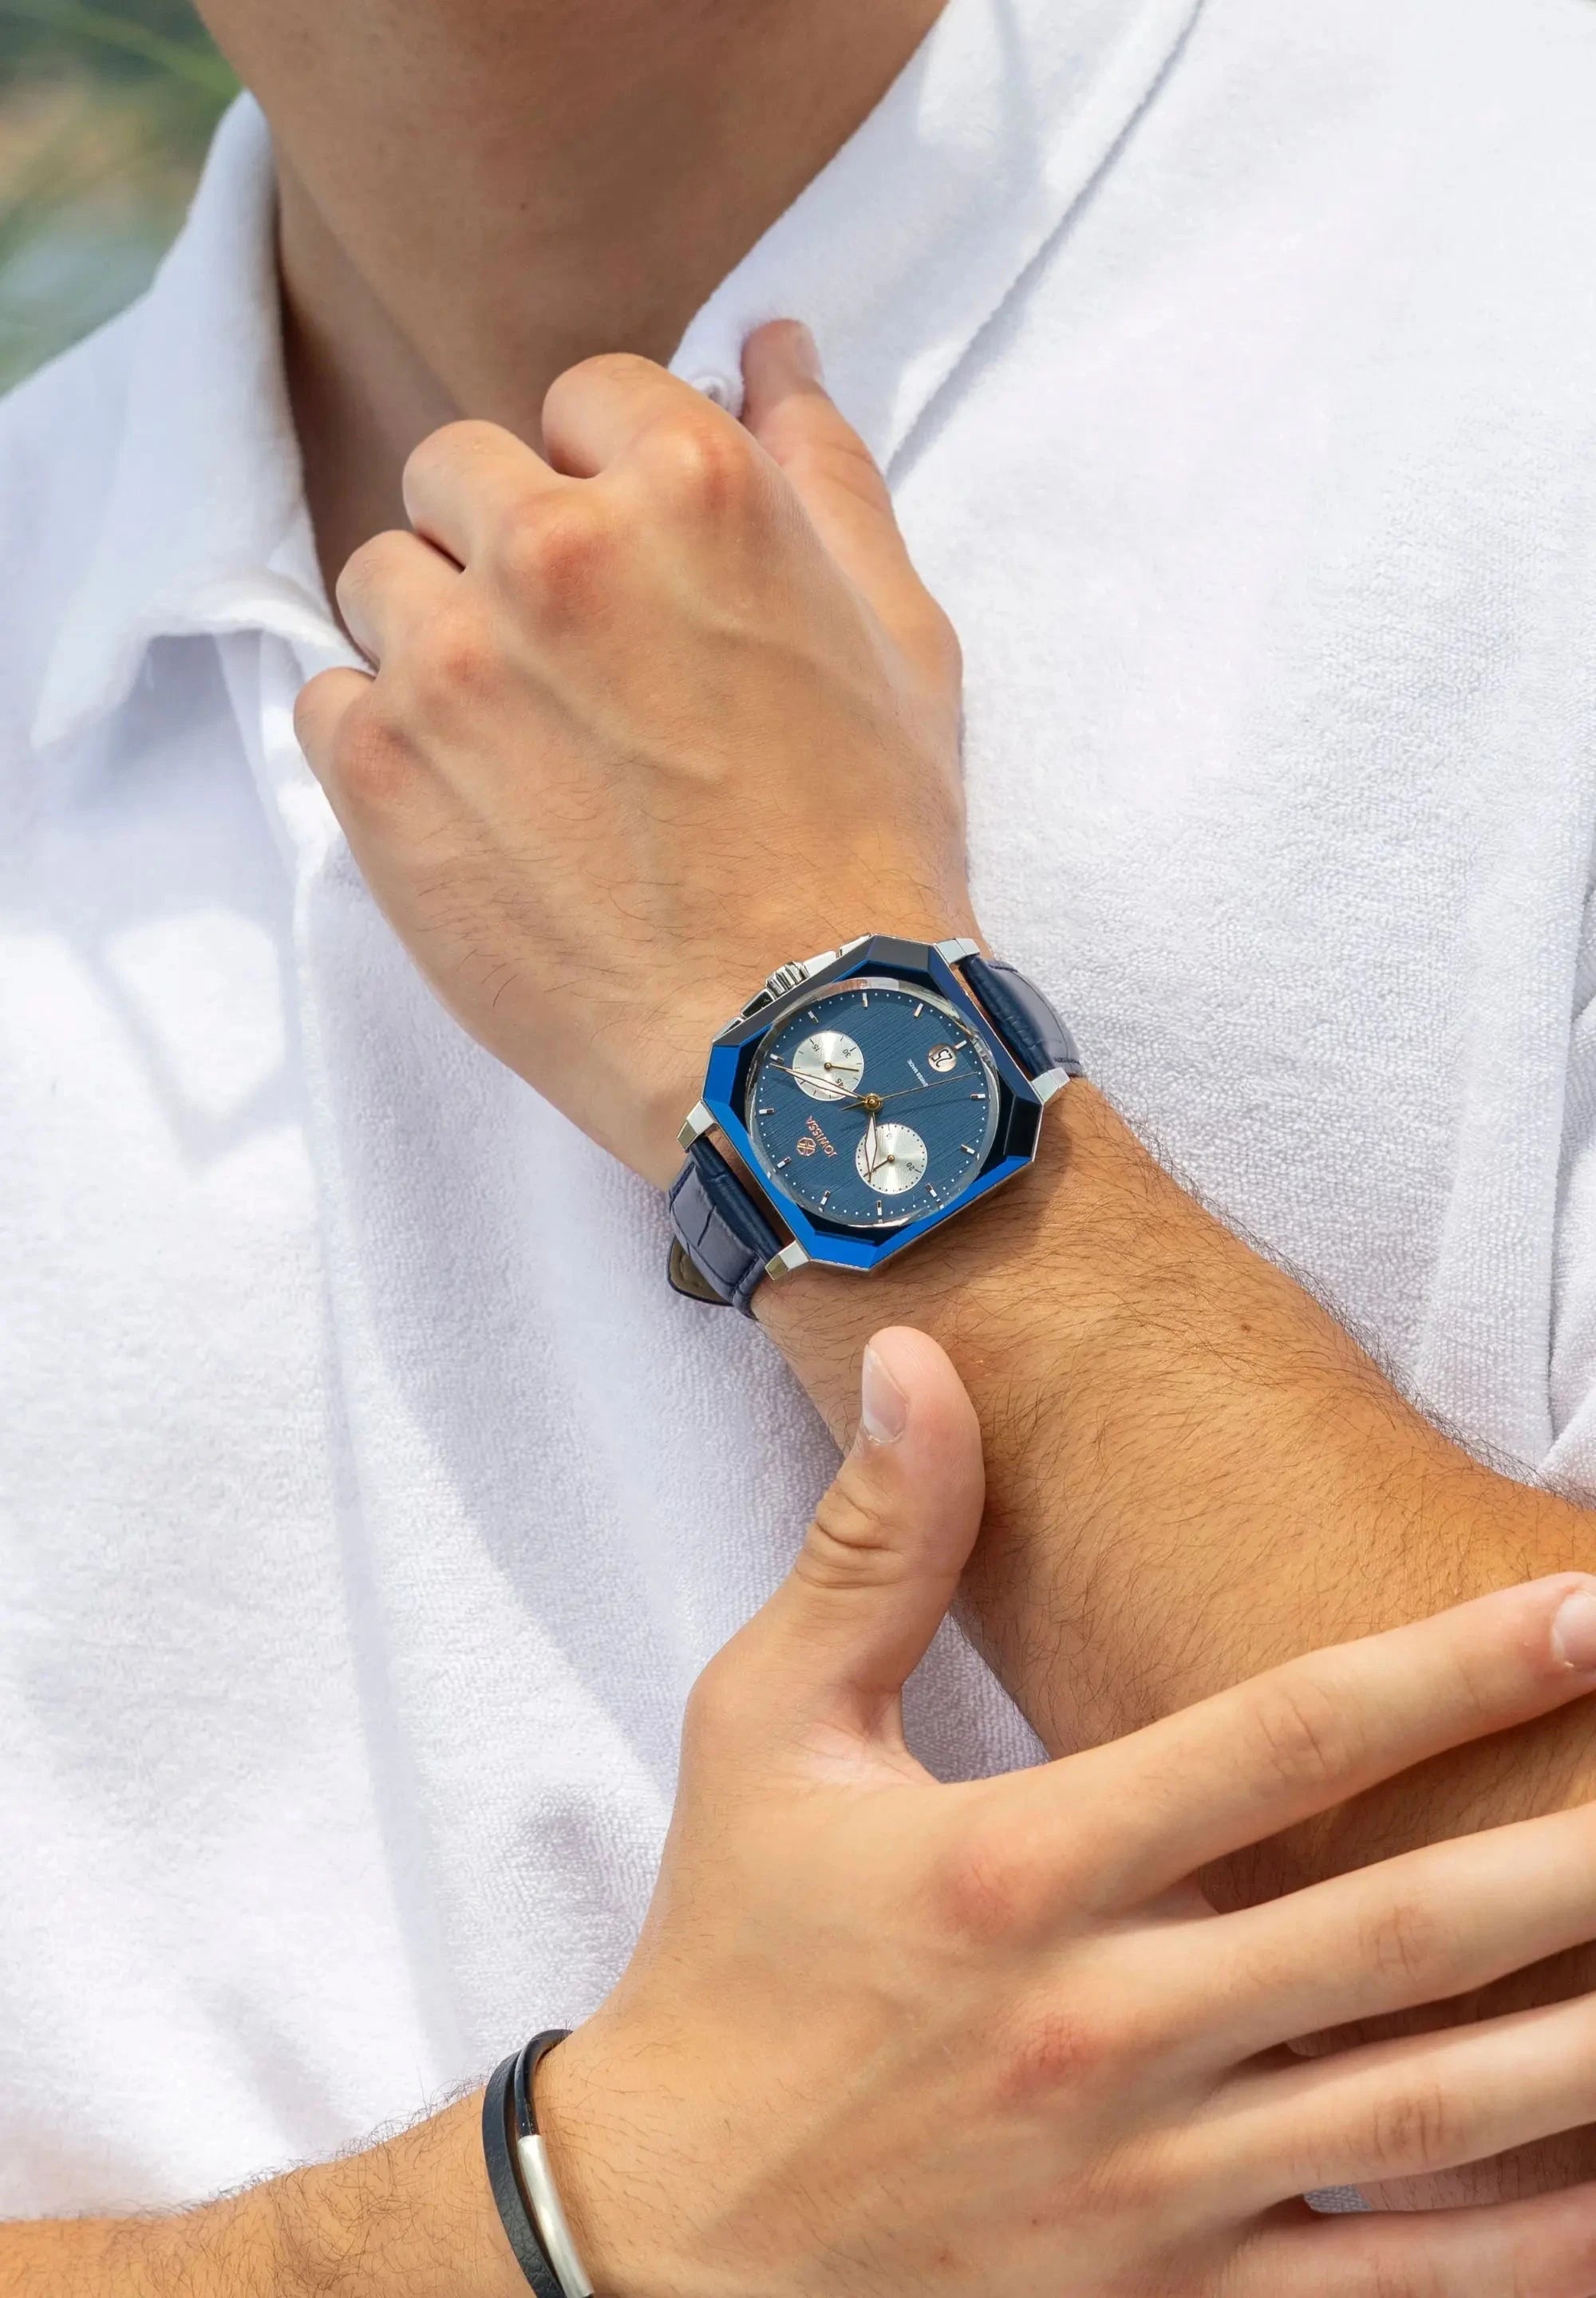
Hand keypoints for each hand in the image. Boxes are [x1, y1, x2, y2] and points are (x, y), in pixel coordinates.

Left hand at [295, 327, 974, 1186]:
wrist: (800, 1043)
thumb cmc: (870, 847)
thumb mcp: (897, 638)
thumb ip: (823, 470)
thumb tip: (771, 344)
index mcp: (691, 487)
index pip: (585, 395)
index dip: (608, 481)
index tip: (635, 572)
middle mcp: (554, 548)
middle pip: (460, 469)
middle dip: (506, 542)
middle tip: (574, 668)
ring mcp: (450, 659)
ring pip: (380, 576)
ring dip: (435, 637)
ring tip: (520, 749)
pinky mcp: (374, 771)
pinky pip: (326, 696)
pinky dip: (381, 740)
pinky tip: (473, 810)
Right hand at [527, 1326, 1595, 2297]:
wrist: (662, 2241)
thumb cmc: (724, 1956)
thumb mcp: (763, 1726)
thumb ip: (870, 1544)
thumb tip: (915, 1358)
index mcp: (1018, 1863)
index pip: (1281, 1739)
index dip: (1451, 1667)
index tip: (1586, 1608)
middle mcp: (1103, 2023)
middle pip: (1396, 1928)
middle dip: (1574, 1855)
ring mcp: (1145, 2185)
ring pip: (1421, 2115)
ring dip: (1581, 2047)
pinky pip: (1376, 2288)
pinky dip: (1515, 2252)